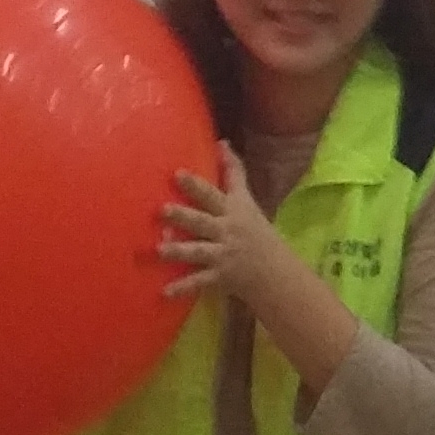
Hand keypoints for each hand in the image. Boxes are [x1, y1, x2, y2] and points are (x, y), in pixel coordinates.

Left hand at [158, 150, 307, 303]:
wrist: (275, 272)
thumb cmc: (256, 231)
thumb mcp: (248, 201)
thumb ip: (233, 173)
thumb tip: (221, 142)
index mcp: (234, 210)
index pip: (215, 193)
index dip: (196, 184)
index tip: (177, 173)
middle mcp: (228, 230)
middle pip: (203, 221)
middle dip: (184, 215)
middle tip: (162, 209)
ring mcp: (223, 254)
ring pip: (198, 251)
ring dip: (178, 250)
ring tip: (159, 249)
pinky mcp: (219, 276)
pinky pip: (198, 282)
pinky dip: (182, 288)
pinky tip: (164, 292)